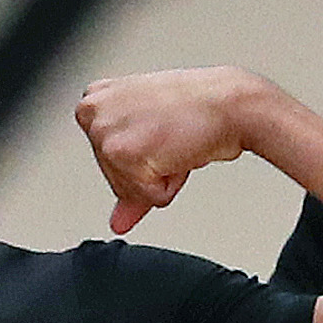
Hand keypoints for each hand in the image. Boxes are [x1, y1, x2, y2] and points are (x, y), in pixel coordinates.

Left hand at [75, 68, 272, 235]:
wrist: (230, 103)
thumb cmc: (198, 108)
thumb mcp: (152, 137)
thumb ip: (128, 181)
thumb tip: (118, 223)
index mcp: (95, 99)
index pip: (105, 160)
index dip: (140, 156)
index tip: (157, 130)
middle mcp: (93, 111)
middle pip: (113, 178)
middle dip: (148, 169)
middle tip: (168, 137)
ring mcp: (105, 133)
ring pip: (128, 190)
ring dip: (159, 176)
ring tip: (174, 143)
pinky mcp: (122, 155)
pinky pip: (146, 198)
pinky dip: (169, 185)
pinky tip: (178, 152)